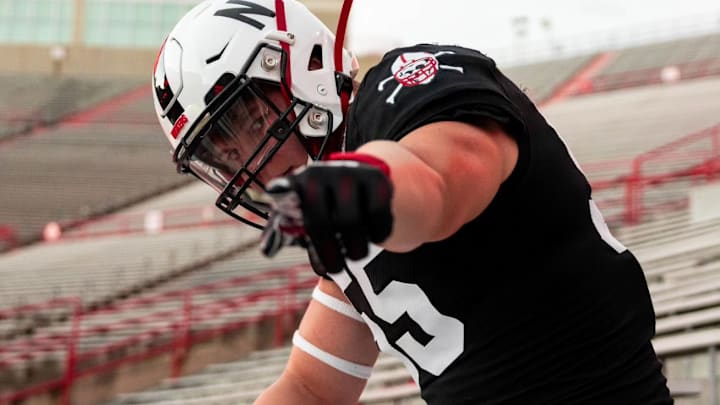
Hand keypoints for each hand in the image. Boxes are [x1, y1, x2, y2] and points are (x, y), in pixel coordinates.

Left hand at [261, 153, 393, 275]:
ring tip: (354, 254)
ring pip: (352, 221)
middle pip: (321, 220)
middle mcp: (322, 172)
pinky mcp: (377, 179)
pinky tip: (372, 235)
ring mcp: (350, 173)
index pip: (287, 197)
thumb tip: (268, 250)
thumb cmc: (325, 206)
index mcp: (298, 182)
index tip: (283, 210)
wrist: (358, 178)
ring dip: (355, 248)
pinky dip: (378, 234)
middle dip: (329, 252)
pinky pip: (378, 215)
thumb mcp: (304, 214)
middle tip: (336, 269)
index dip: (283, 200)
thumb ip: (288, 232)